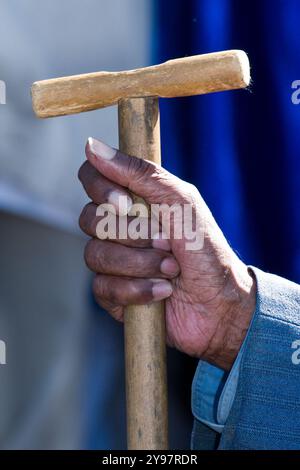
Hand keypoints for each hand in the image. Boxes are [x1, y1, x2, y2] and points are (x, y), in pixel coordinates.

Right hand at [78, 137, 255, 369]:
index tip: (126, 204)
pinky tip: (163, 291)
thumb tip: (91, 146)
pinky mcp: (113, 293)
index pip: (92, 179)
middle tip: (166, 241)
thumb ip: (140, 173)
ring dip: (139, 263)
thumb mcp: (181, 201)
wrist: (221, 302)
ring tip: (171, 268)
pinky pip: (102, 287)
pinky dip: (138, 289)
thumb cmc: (205, 248)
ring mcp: (113, 261)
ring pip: (95, 254)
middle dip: (133, 234)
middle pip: (89, 219)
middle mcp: (118, 228)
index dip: (101, 189)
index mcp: (133, 200)